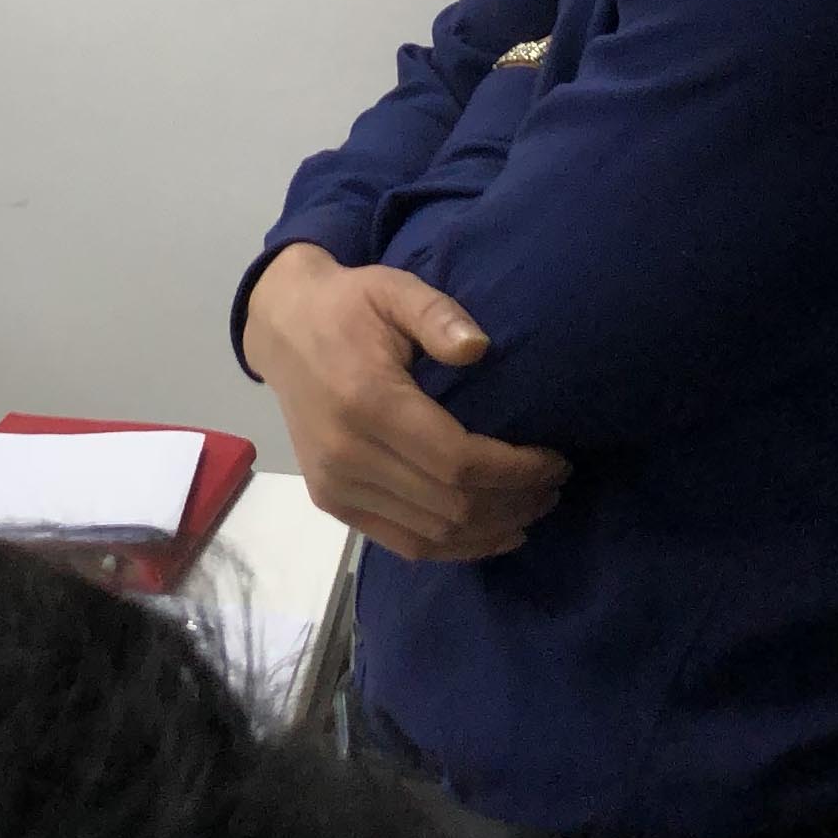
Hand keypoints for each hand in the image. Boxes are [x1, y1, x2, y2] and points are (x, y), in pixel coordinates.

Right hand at [242, 245, 571, 564]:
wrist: (282, 330)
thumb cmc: (349, 307)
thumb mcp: (394, 290)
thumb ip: (437, 315)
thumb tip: (479, 348)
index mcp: (366, 402)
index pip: (459, 462)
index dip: (518, 471)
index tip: (556, 460)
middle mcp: (347, 454)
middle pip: (453, 506)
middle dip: (516, 502)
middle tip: (554, 484)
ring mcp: (335, 485)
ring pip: (433, 534)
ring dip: (494, 529)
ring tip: (533, 507)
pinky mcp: (331, 502)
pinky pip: (404, 543)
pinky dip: (456, 547)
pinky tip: (493, 533)